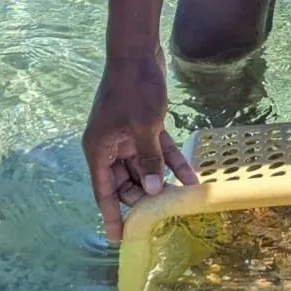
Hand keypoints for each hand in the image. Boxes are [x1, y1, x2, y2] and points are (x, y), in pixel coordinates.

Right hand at [82, 51, 198, 242]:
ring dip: (162, 181)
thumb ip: (148, 160)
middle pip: (125, 182)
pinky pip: (159, 151)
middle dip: (143, 198)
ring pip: (145, 168)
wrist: (138, 52)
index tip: (118, 238)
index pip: (104, 191)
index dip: (111, 215)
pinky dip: (172, 162)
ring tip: (181, 200)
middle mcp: (111, 145)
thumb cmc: (134, 88)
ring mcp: (128, 135)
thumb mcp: (142, 126)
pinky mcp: (145, 125)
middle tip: (163, 214)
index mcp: (99, 149)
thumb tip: (153, 191)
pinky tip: (191, 177)